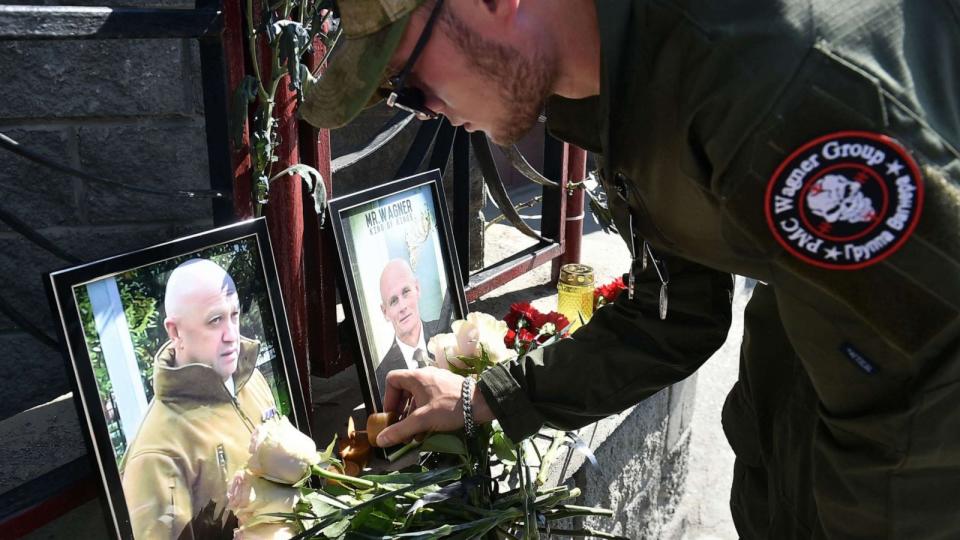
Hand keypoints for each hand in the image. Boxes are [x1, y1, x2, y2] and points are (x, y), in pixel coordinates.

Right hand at [377, 367, 493, 446]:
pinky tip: (427, 430)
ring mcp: (438, 381)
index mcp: (416, 377)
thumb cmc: (449, 407)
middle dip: (401, 412)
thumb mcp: (422, 420)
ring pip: (417, 397)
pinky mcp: (447, 389)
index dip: (387, 398)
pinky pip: (429, 399)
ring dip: (413, 416)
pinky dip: (424, 413)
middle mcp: (425, 375)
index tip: (391, 415)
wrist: (482, 403)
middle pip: (404, 391)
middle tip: (401, 428)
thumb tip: (380, 440)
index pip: (392, 380)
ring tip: (414, 435)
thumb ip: (400, 430)